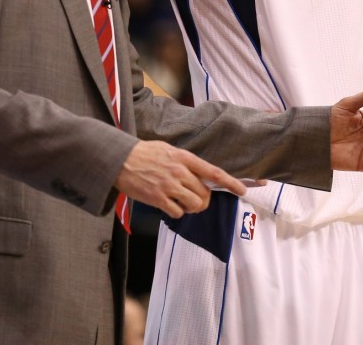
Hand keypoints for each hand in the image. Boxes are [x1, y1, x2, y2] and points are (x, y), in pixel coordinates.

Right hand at [115, 141, 249, 218]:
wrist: (120, 159)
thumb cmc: (145, 153)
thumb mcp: (169, 150)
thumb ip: (186, 162)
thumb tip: (201, 175)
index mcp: (184, 157)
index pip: (213, 172)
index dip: (231, 182)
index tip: (242, 190)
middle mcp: (179, 171)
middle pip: (204, 193)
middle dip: (203, 200)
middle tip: (196, 200)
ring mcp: (169, 186)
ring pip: (194, 205)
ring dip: (192, 208)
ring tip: (183, 203)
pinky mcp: (157, 198)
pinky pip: (178, 212)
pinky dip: (177, 212)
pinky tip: (170, 205)